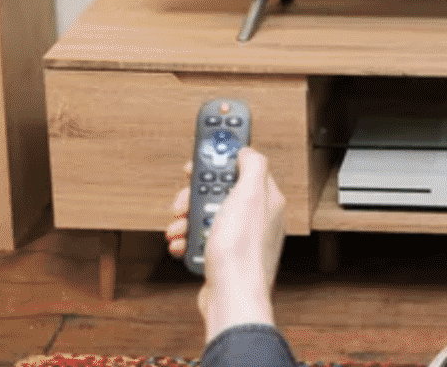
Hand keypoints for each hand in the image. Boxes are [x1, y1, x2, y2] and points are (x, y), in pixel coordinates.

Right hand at [166, 147, 287, 341]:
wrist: (232, 296)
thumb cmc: (242, 250)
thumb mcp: (250, 194)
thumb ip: (253, 165)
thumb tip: (247, 151)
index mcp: (265, 198)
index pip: (241, 165)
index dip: (219, 157)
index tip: (201, 152)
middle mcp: (254, 217)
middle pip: (218, 190)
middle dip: (195, 194)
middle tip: (184, 201)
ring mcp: (238, 237)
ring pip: (205, 215)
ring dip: (186, 219)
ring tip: (181, 227)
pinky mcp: (223, 256)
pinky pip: (199, 239)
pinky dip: (187, 240)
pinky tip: (183, 244)